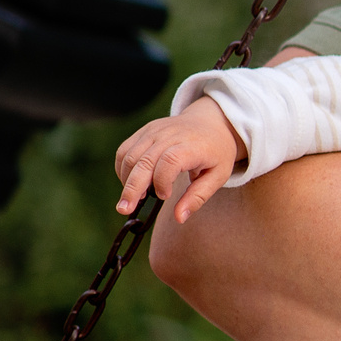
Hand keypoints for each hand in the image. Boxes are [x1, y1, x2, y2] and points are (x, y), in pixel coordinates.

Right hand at [115, 97, 244, 222]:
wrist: (211, 122)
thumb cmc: (216, 152)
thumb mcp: (218, 175)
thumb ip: (198, 197)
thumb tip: (179, 218)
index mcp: (192, 145)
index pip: (169, 161)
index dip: (162, 181)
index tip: (164, 196)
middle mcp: (170, 135)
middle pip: (143, 161)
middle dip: (132, 187)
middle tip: (124, 209)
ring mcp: (154, 131)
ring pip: (130, 156)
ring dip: (126, 180)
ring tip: (133, 198)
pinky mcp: (144, 131)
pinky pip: (125, 150)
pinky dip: (122, 169)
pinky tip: (130, 183)